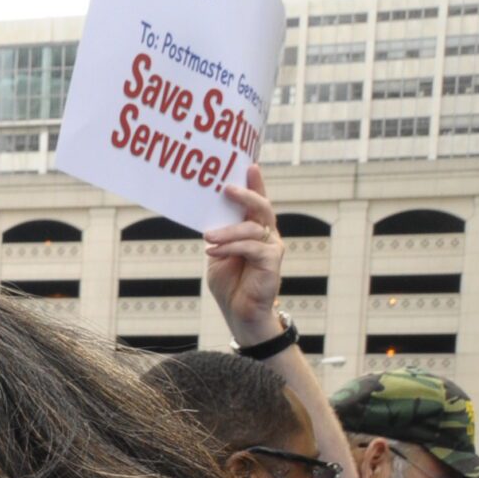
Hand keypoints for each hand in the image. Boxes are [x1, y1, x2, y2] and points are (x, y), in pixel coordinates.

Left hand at [202, 163, 284, 348]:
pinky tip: (213, 251)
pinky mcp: (272, 262)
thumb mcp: (217, 254)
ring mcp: (272, 247)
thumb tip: (206, 218)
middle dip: (246, 194)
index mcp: (255, 229)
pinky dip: (230, 247)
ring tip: (206, 237)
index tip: (249, 164)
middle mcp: (267, 234)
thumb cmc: (230, 283)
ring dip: (227, 230)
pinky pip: (251, 248)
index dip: (255, 183)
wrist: (240, 313)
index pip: (257, 202)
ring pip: (252, 228)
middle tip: (226, 188)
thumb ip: (217, 236)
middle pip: (261, 207)